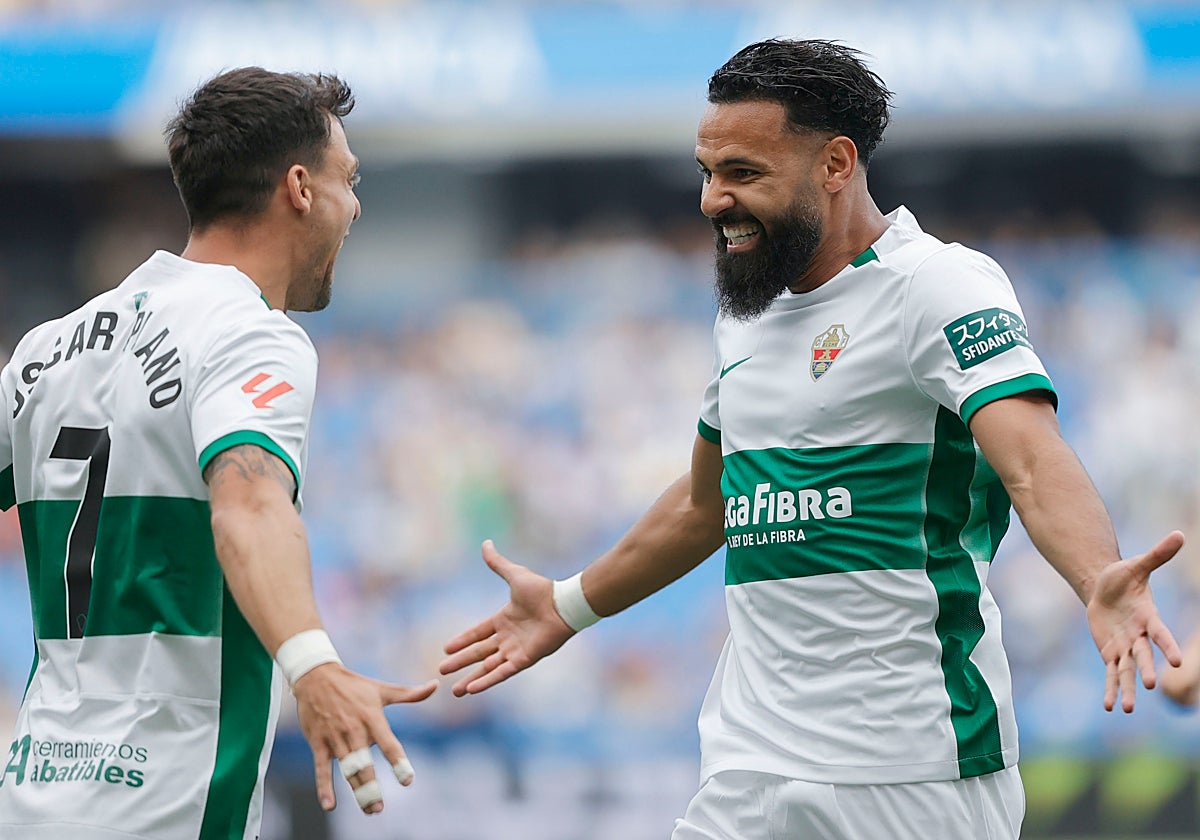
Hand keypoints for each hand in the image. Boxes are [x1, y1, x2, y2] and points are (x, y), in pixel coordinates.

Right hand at [293, 664, 436, 813]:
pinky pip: (321, 768)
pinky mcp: (318, 743)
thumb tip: (435, 686)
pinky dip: (324, 787)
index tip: (407, 780)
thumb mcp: (382, 689)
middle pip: (365, 764)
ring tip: (368, 809)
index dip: (398, 762)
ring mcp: (335, 738)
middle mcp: (354, 730)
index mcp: (372, 718)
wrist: (317, 676)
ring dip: (357, 791)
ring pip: (347, 770)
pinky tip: (329, 805)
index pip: (389, 744)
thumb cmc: (354, 684)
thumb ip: (409, 694)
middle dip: (372, 788)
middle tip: (379, 808)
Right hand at [439, 540, 575, 695]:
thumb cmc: (542, 590)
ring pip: (488, 668)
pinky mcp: (524, 660)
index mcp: (504, 619)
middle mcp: (508, 637)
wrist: (563, 604)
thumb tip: (486, 543)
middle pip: (478, 653)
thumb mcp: (514, 575)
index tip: (446, 649)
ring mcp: (515, 650)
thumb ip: (498, 563)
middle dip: (460, 663)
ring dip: (472, 679)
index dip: (462, 641)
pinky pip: (502, 673)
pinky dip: (488, 681)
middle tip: (441, 671)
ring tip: (455, 691)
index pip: (477, 633)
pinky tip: (472, 689)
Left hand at [1086, 530, 1183, 712]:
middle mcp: (1139, 636)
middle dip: (1146, 669)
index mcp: (1148, 617)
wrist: (1104, 588)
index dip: (1166, 646)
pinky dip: (1111, 688)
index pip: (1160, 634)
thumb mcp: (1136, 565)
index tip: (1175, 662)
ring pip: (1127, 670)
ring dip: (1128, 689)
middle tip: (1152, 685)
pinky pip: (1112, 673)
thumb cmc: (1123, 577)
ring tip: (1128, 709)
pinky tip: (1109, 706)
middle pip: (1144, 655)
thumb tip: (1180, 534)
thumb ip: (1157, 555)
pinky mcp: (1111, 652)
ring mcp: (1125, 646)